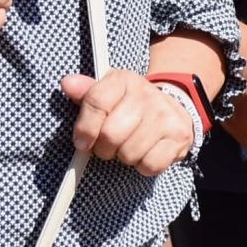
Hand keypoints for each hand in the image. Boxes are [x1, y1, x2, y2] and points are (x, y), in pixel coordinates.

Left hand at [62, 70, 194, 175]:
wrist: (172, 108)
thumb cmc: (130, 106)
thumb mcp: (109, 93)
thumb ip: (86, 92)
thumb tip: (67, 83)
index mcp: (124, 80)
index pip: (96, 101)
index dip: (84, 127)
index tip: (82, 142)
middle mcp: (147, 95)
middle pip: (111, 134)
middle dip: (104, 148)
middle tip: (109, 146)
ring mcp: (165, 115)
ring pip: (129, 153)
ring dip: (124, 157)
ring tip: (129, 146)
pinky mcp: (179, 136)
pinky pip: (149, 165)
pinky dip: (143, 166)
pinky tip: (145, 152)